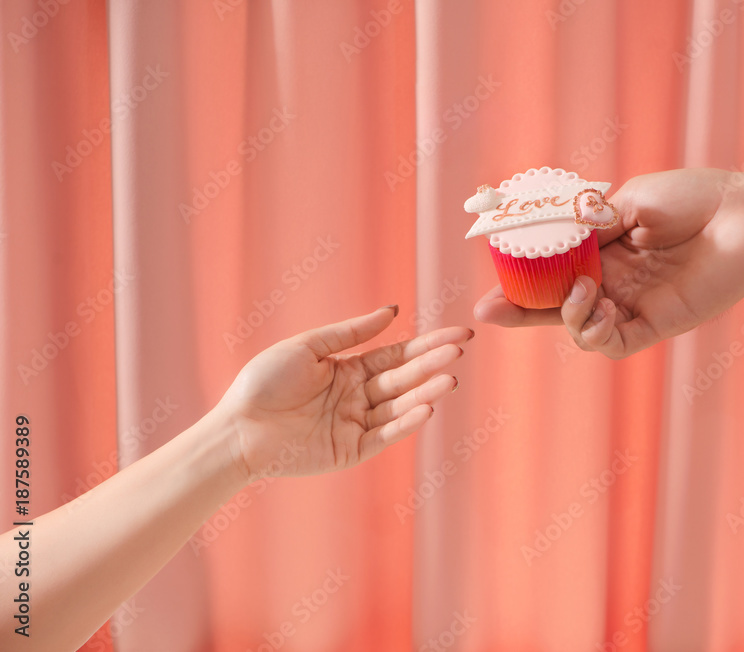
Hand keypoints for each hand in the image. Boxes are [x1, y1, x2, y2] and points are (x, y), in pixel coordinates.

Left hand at [214, 306, 472, 480]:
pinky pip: (384, 435)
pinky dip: (405, 423)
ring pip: (399, 406)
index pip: (397, 355)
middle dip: (432, 363)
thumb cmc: (264, 382)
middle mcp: (357, 397)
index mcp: (348, 370)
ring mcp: (356, 424)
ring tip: (450, 379)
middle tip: (461, 349)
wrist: (237, 428)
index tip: (459, 334)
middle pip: (403, 377)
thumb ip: (352, 332)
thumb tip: (393, 310)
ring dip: (425, 392)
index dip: (428, 344)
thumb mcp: (309, 346)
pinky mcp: (350, 451)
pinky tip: (426, 408)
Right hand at [474, 169, 743, 357]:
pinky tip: (600, 305)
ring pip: (579, 329)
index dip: (519, 279)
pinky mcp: (656, 325)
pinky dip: (594, 331)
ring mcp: (633, 305)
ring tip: (583, 290)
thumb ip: (592, 226)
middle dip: (519, 311)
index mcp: (603, 250)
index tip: (488, 279)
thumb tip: (556, 240)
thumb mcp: (631, 201)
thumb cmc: (695, 197)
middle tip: (488, 310)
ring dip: (566, 315)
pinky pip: (612, 344)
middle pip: (554, 306)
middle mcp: (613, 281)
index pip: (552, 270)